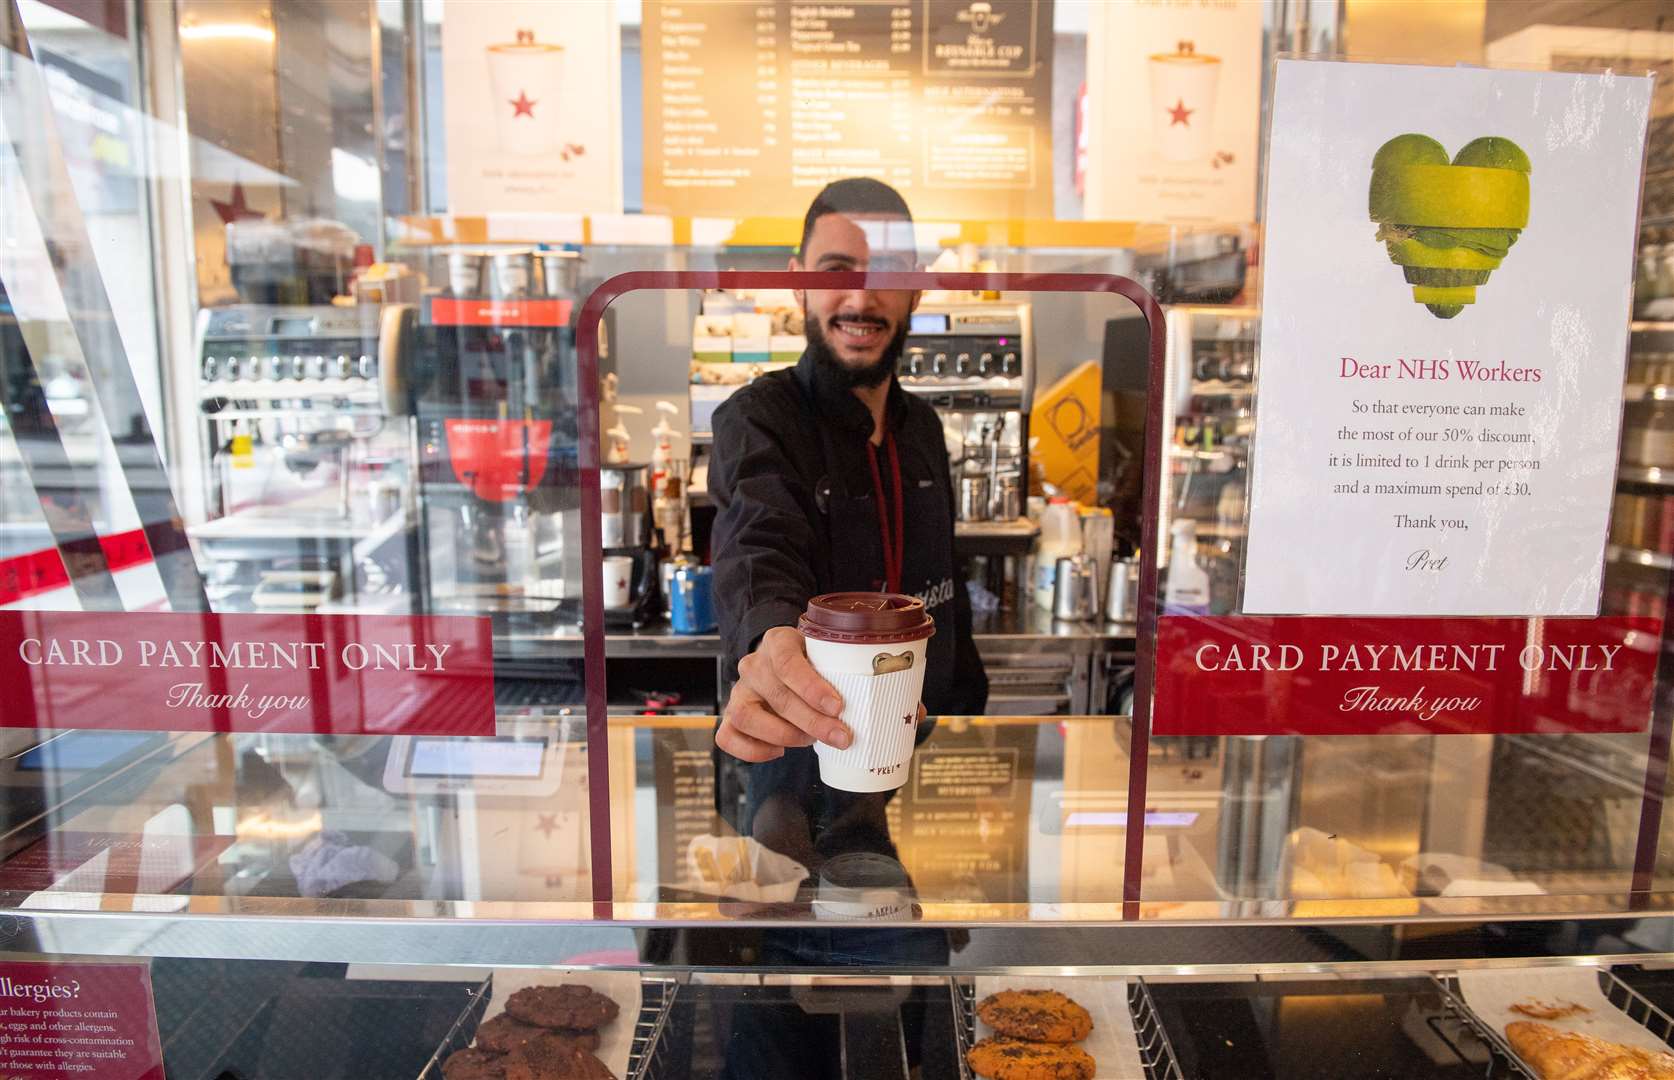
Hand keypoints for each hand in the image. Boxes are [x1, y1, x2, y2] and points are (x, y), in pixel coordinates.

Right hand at [717, 626, 848, 762]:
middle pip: (776, 695)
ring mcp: (739, 691)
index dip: (811, 687)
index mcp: (778, 642)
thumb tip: (869, 704)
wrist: (785, 662)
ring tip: (810, 740)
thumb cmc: (812, 663)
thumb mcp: (826, 654)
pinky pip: (728, 736)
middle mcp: (754, 665)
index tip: (837, 706)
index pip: (787, 662)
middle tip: (840, 736)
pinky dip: (753, 751)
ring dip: (783, 735)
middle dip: (812, 721)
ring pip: (746, 716)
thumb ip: (841, 670)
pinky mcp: (731, 715)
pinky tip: (779, 751)